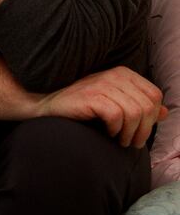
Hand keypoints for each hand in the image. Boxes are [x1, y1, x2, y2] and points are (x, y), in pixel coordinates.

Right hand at [37, 66, 167, 147]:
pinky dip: (114, 130)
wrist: (50, 106)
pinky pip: (116, 116)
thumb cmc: (83, 107)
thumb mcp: (116, 103)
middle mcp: (114, 74)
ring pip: (134, 113)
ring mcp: (102, 84)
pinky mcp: (91, 96)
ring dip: (129, 133)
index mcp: (123, 73)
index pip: (155, 95)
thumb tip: (164, 111)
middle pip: (147, 106)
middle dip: (142, 130)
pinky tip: (106, 132)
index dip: (152, 118)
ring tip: (118, 139)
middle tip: (129, 141)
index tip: (138, 131)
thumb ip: (140, 106)